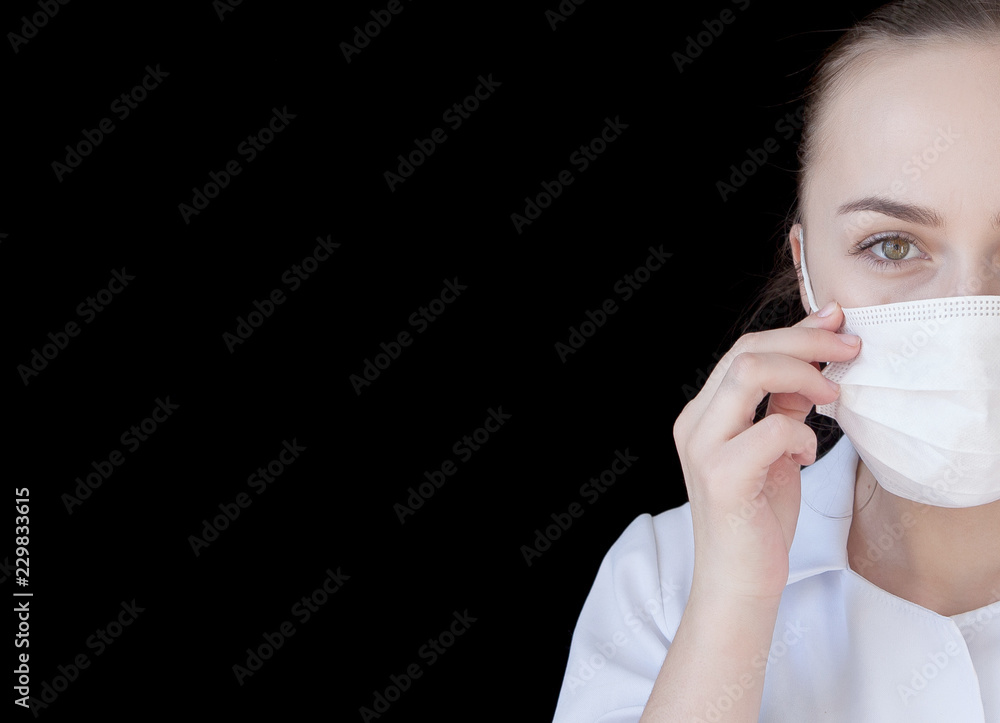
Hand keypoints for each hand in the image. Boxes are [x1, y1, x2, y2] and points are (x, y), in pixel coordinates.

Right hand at [672, 301, 860, 601]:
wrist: (740, 582)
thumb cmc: (758, 520)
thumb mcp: (775, 452)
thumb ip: (782, 408)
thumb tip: (813, 363)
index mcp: (704, 415)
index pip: (743, 351)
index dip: (794, 331)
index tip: (836, 323)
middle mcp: (695, 424)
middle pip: (745, 351)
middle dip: (805, 341)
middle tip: (851, 348)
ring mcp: (703, 448)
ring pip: (747, 373)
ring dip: (802, 374)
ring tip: (833, 393)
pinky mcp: (722, 476)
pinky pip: (772, 429)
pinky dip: (803, 435)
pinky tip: (806, 457)